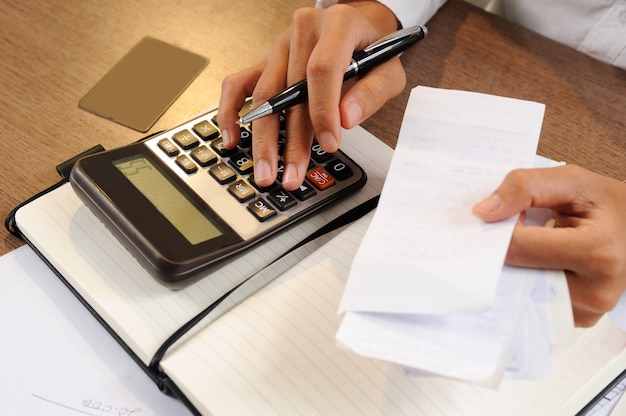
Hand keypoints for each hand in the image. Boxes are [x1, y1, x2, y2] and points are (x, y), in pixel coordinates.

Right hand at [217, 1, 403, 189]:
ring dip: (263, 138)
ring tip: (266, 171)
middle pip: (288, 89)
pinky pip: (238, 84)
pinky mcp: (265, 61)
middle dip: (290, 140)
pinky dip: (231, 111)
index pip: (322, 70)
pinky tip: (232, 140)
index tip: (329, 144)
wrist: (358, 27)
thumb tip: (345, 119)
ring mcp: (280, 47)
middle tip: (290, 175)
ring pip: (263, 95)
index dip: (323, 111)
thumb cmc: (373, 49)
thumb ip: (372, 93)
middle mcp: (303, 32)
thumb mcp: (389, 68)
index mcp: (337, 25)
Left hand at [472, 165, 625, 326]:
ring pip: (523, 292)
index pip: (519, 247)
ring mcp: (588, 309)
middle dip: (503, 253)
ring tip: (526, 246)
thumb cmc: (609, 205)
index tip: (493, 218)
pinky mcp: (580, 318)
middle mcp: (595, 289)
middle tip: (499, 233)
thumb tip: (482, 212)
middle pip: (518, 275)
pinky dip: (528, 282)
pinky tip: (536, 263)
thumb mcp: (571, 181)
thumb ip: (524, 188)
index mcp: (597, 251)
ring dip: (514, 269)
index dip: (497, 231)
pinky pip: (537, 302)